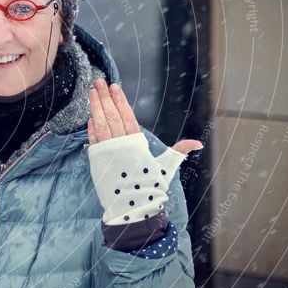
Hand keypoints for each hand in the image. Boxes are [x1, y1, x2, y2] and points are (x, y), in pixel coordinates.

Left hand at [86, 77, 202, 225]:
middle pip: (111, 115)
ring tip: (91, 92)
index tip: (114, 86)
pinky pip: (92, 138)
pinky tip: (90, 117)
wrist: (132, 206)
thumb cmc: (150, 186)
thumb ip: (178, 151)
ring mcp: (107, 151)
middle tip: (98, 82)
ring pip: (100, 123)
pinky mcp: (96, 159)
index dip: (120, 100)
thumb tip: (198, 143)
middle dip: (104, 97)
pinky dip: (91, 127)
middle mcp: (121, 144)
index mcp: (137, 142)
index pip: (127, 115)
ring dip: (95, 106)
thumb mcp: (166, 166)